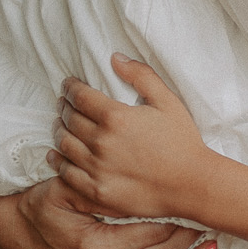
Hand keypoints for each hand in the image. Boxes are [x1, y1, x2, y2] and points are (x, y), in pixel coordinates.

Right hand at [0, 174, 213, 248]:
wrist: (15, 234)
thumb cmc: (42, 204)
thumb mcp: (64, 188)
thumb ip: (98, 185)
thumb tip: (137, 176)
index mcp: (94, 247)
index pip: (152, 231)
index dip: (178, 216)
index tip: (198, 204)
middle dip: (190, 239)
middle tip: (212, 221)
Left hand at [48, 53, 212, 218]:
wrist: (191, 185)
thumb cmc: (183, 142)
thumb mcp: (168, 102)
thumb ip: (142, 76)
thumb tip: (115, 58)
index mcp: (116, 117)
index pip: (80, 97)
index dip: (71, 88)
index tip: (69, 85)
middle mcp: (101, 142)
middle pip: (70, 119)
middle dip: (64, 107)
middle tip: (64, 103)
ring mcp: (96, 168)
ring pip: (64, 144)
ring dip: (59, 130)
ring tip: (61, 125)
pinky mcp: (96, 190)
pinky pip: (66, 173)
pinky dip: (57, 160)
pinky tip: (56, 154)